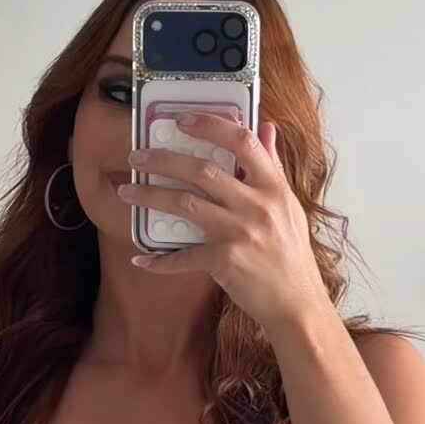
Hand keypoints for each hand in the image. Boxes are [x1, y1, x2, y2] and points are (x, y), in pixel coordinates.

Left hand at [118, 115, 328, 331]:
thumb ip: (274, 167)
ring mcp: (241, 233)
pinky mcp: (226, 261)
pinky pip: (185, 256)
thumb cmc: (291, 255)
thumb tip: (267, 129)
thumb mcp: (289, 205)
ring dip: (151, 197)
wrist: (297, 303)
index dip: (211, 126)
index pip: (243, 142)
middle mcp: (258, 205)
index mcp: (273, 187)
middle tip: (137, 157)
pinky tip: (142, 259)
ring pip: (186, 204)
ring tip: (126, 191)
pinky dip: (161, 260)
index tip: (182, 120)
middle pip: (204, 171)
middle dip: (164, 160)